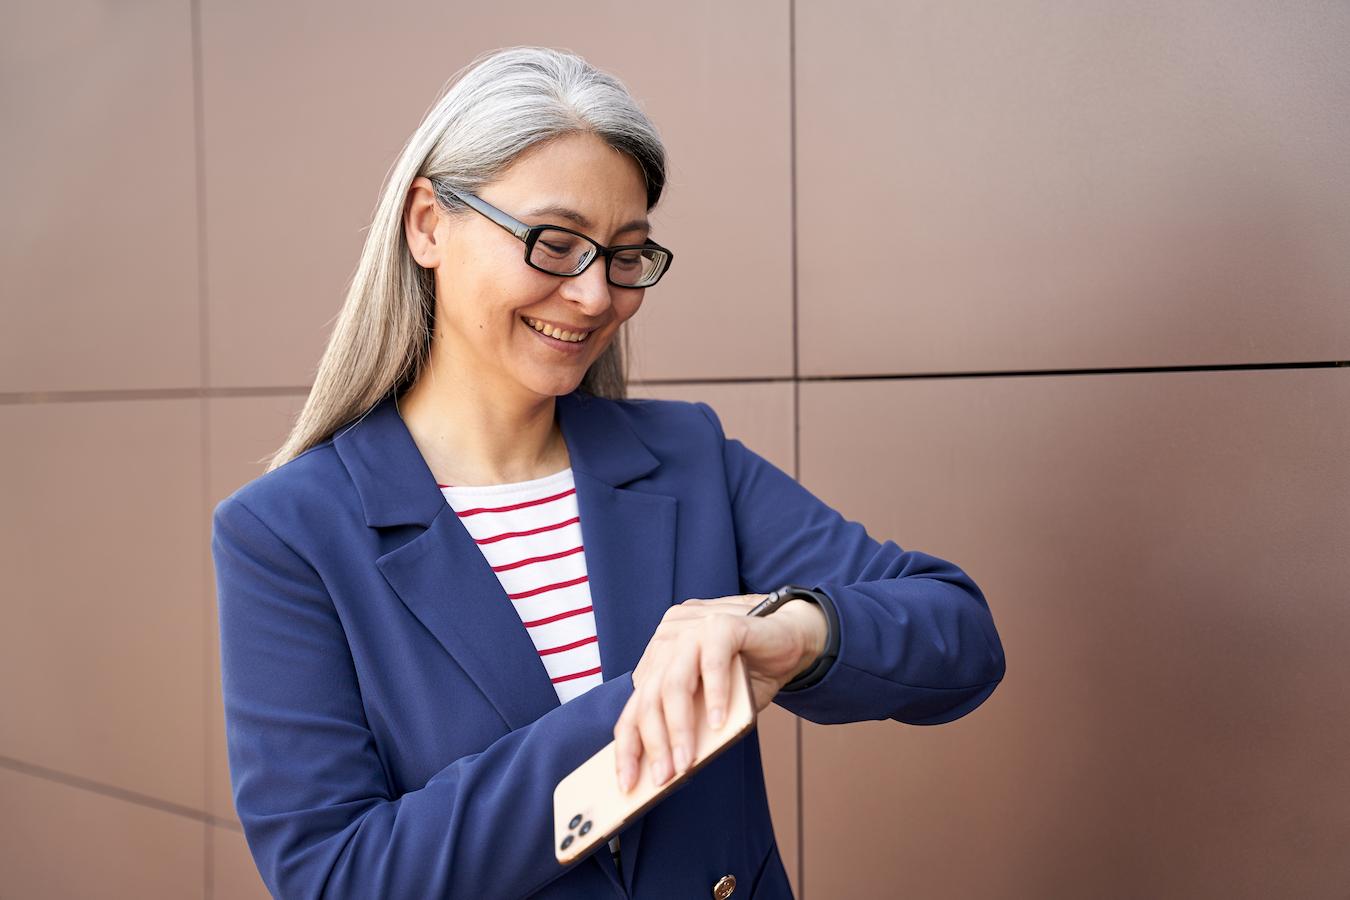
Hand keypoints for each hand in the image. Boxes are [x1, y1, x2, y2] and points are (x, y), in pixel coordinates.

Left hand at [612, 593, 826, 792]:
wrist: (791, 639)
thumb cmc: (747, 674)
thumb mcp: (712, 705)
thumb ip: (691, 723)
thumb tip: (669, 768)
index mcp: (659, 657)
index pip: (634, 704)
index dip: (628, 744)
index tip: (626, 782)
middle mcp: (669, 639)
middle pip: (649, 696)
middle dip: (653, 742)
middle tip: (662, 778)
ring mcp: (693, 628)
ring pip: (674, 682)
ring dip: (679, 727)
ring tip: (686, 762)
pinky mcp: (723, 624)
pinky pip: (712, 661)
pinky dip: (714, 695)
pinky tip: (718, 723)